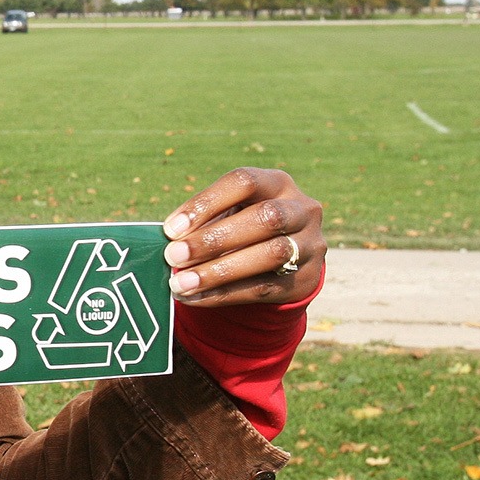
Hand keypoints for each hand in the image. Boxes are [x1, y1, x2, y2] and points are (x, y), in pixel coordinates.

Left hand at [160, 168, 324, 306]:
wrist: (286, 261)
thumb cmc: (244, 227)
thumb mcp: (230, 213)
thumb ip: (204, 222)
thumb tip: (169, 241)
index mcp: (277, 183)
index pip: (244, 182)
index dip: (207, 203)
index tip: (171, 228)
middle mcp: (301, 209)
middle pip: (265, 218)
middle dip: (213, 239)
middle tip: (173, 256)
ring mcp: (309, 245)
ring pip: (271, 254)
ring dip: (219, 271)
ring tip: (180, 283)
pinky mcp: (305, 279)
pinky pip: (265, 288)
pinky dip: (224, 294)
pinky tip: (195, 297)